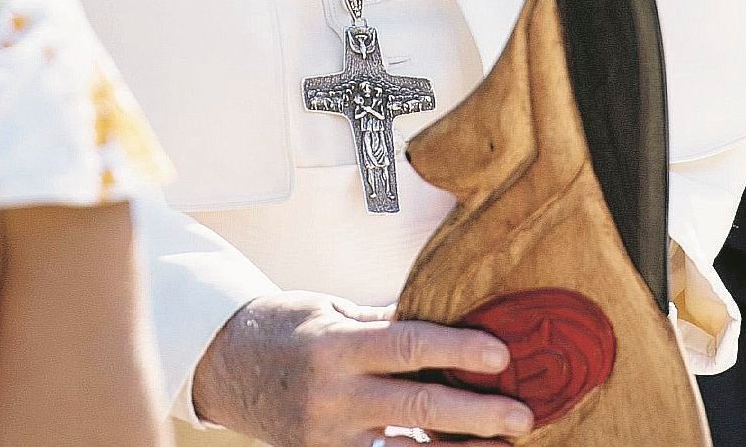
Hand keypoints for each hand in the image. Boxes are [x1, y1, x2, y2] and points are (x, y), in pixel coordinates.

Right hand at [191, 291, 533, 445]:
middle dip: (475, 414)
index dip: (457, 349)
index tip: (500, 353)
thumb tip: (444, 316)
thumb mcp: (330, 311)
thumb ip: (384, 321)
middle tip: (521, 415)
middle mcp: (333, 396)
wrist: (224, 366)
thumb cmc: (284, 328)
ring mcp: (329, 436)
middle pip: (416, 405)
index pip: (407, 346)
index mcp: (336, 346)